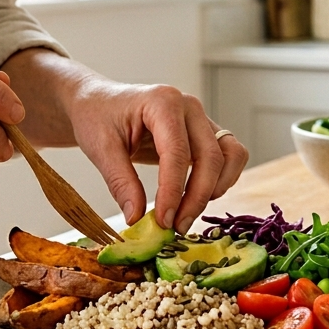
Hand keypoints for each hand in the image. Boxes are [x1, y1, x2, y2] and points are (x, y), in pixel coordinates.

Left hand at [65, 79, 248, 233]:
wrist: (99, 101)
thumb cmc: (98, 117)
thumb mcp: (100, 148)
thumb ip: (121, 182)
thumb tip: (137, 219)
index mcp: (163, 102)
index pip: (178, 153)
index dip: (173, 191)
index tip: (163, 221)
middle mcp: (189, 106)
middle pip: (211, 157)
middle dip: (197, 197)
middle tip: (175, 227)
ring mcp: (202, 118)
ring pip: (230, 156)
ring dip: (215, 188)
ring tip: (188, 212)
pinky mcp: (206, 132)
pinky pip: (231, 155)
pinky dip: (222, 179)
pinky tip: (198, 196)